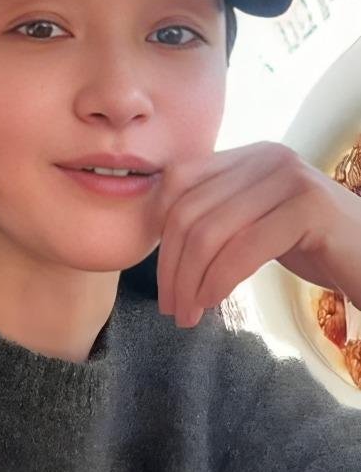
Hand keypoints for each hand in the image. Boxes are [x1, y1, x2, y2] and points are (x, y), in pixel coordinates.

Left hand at [154, 140, 360, 327]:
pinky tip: (211, 302)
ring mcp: (290, 178)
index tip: (161, 274)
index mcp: (247, 156)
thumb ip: (216, 216)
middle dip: (171, 266)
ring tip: (186, 315)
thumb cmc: (314, 248)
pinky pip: (244, 249)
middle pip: (189, 210)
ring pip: (210, 232)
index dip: (158, 229)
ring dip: (190, 281)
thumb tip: (157, 232)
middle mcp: (267, 157)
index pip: (178, 181)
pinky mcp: (310, 208)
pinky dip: (218, 280)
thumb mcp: (255, 223)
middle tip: (169, 306)